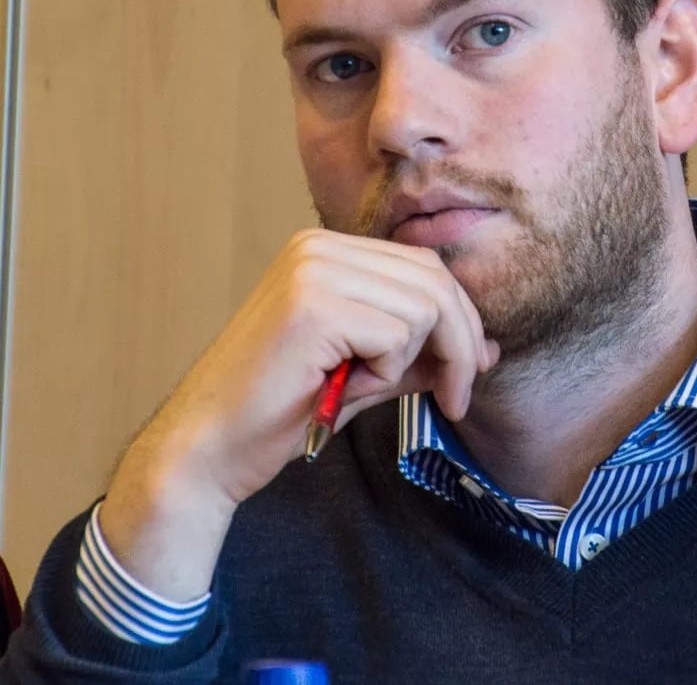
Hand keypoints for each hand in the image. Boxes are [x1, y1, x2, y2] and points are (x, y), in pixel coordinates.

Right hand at [97, 228, 497, 600]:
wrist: (210, 448)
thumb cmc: (281, 412)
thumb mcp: (367, 372)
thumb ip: (420, 352)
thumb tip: (487, 348)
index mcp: (327, 250)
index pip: (427, 267)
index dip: (461, 322)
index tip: (469, 373)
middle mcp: (318, 247)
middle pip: (435, 280)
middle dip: (461, 345)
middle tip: (456, 398)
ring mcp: (313, 271)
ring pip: (425, 308)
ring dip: (410, 363)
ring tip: (361, 388)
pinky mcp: (312, 305)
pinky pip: (397, 335)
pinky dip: (385, 373)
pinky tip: (344, 388)